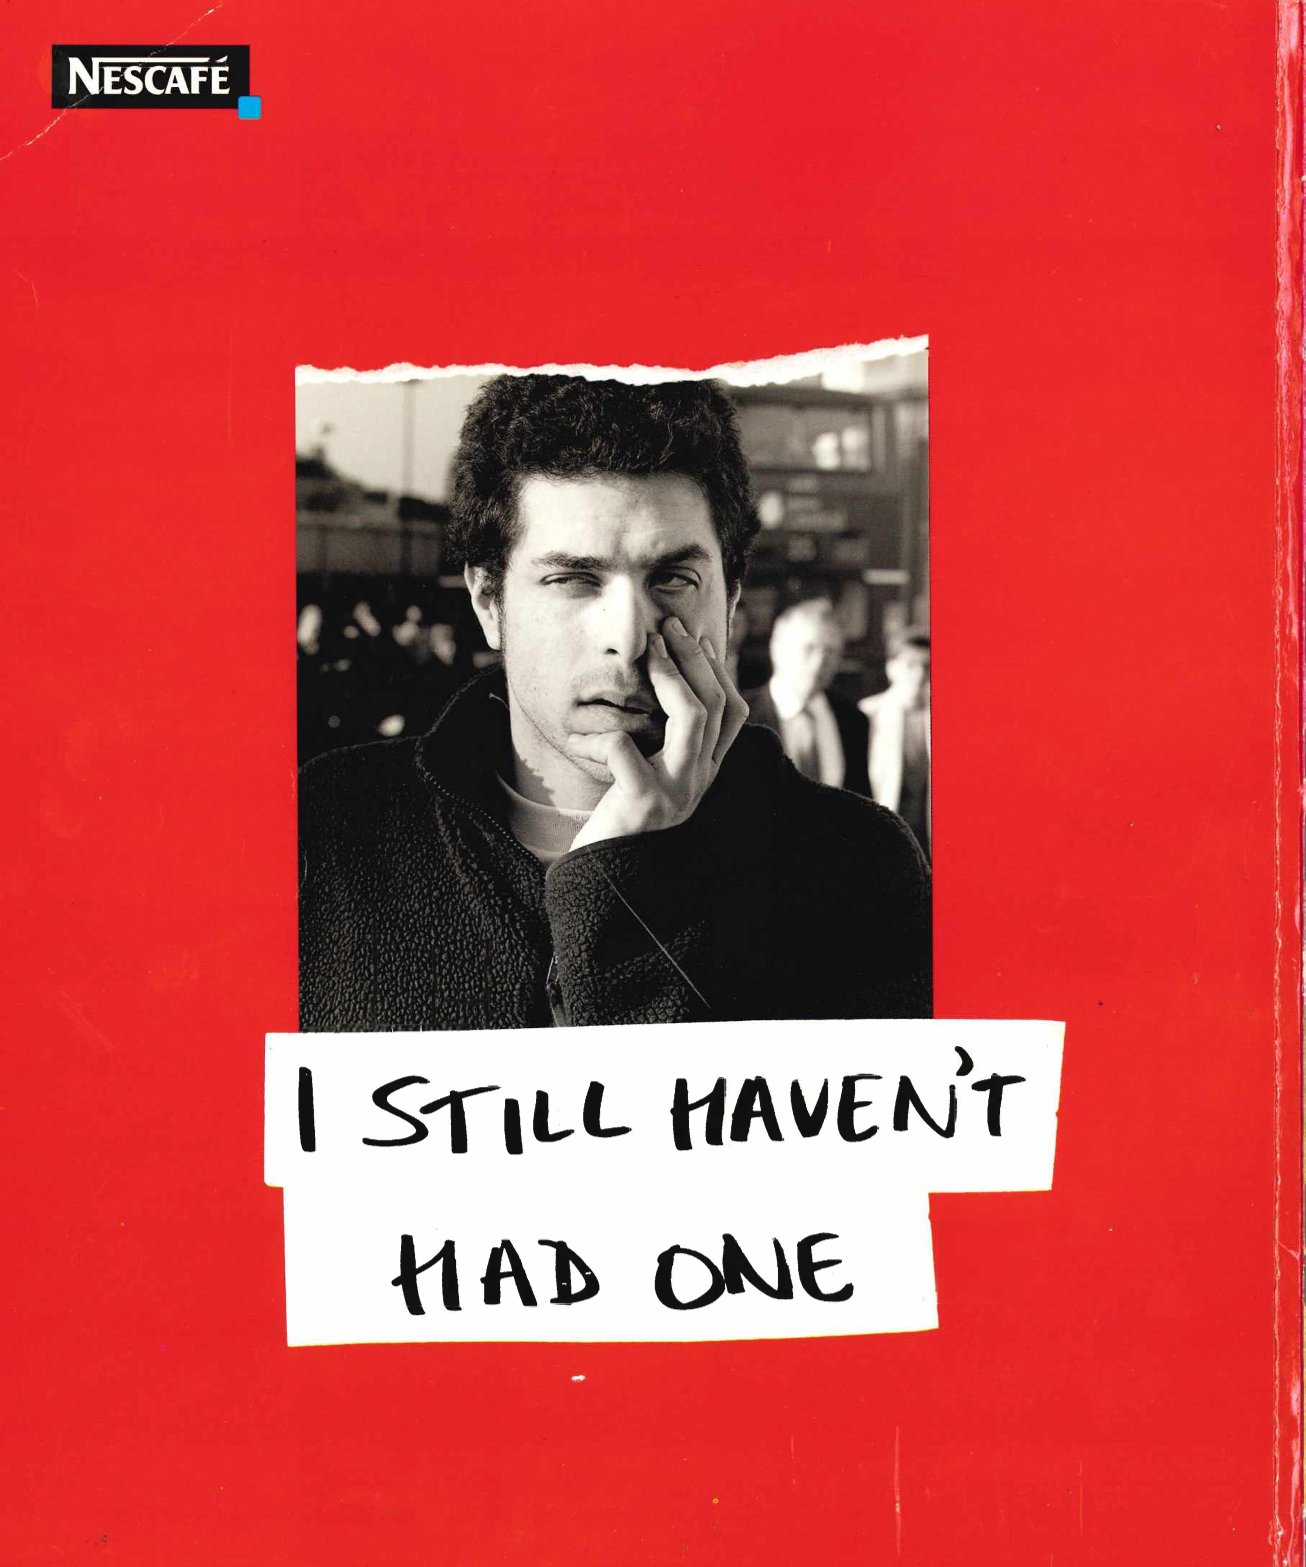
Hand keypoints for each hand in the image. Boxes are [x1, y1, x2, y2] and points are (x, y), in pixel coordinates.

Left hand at [567, 616, 749, 849]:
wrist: (603, 877)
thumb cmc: (620, 816)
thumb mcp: (651, 772)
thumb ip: (666, 739)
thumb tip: (672, 678)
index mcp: (706, 772)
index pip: (733, 712)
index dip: (718, 670)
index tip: (697, 638)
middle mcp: (700, 781)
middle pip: (715, 706)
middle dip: (693, 657)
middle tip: (668, 627)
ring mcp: (677, 793)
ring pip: (692, 718)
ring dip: (669, 676)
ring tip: (647, 652)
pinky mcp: (643, 804)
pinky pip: (625, 748)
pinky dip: (600, 735)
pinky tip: (577, 739)